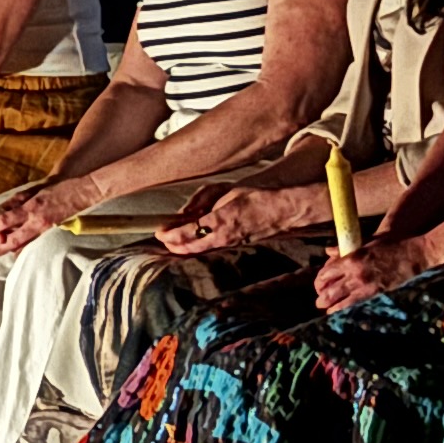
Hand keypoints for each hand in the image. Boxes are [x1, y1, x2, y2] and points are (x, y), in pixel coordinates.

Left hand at [0, 183, 71, 256]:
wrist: (83, 192)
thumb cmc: (57, 188)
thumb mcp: (32, 190)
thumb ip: (15, 201)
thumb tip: (0, 210)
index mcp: (31, 207)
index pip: (5, 220)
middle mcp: (38, 221)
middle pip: (15, 240)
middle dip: (3, 247)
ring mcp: (48, 229)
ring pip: (27, 245)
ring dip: (16, 249)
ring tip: (9, 249)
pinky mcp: (56, 233)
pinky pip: (39, 244)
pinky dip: (29, 247)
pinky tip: (24, 248)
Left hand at [160, 185, 298, 256]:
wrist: (283, 211)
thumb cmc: (255, 197)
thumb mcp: (226, 191)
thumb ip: (202, 200)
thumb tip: (183, 212)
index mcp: (220, 221)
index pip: (188, 232)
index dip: (171, 234)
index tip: (160, 232)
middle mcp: (223, 237)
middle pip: (191, 248)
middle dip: (174, 245)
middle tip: (163, 240)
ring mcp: (230, 245)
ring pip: (200, 251)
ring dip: (184, 248)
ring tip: (172, 243)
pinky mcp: (235, 247)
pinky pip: (211, 250)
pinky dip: (197, 248)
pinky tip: (190, 245)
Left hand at [311, 230, 430, 310]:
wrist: (418, 255)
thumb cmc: (394, 246)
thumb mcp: (368, 243)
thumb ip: (345, 249)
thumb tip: (328, 251)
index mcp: (351, 259)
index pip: (324, 275)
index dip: (319, 283)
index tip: (320, 286)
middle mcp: (355, 275)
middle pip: (328, 293)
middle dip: (321, 299)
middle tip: (320, 302)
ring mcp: (367, 288)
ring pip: (339, 305)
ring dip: (331, 310)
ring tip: (329, 311)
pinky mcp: (378, 297)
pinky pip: (357, 310)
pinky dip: (348, 314)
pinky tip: (346, 317)